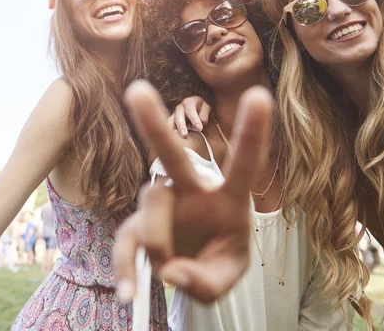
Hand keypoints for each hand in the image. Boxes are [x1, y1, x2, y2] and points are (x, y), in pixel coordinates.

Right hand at [114, 80, 272, 302]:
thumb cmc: (217, 261)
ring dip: (159, 239)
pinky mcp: (138, 227)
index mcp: (229, 198)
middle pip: (174, 157)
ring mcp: (163, 207)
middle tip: (136, 90)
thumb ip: (206, 282)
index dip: (252, 132)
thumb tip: (170, 271)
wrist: (194, 270)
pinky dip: (125, 268)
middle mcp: (192, 193)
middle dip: (156, 126)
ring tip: (170, 270)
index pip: (243, 163)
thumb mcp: (226, 278)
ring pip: (151, 204)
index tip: (259, 95)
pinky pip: (126, 241)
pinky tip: (129, 294)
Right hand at [168, 96, 210, 137]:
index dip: (195, 119)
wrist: (195, 109)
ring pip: (171, 121)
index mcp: (189, 102)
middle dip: (181, 126)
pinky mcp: (171, 122)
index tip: (199, 129)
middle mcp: (179, 108)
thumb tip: (203, 122)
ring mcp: (174, 115)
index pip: (190, 110)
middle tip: (184, 135)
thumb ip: (205, 114)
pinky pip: (168, 127)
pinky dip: (169, 133)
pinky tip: (172, 139)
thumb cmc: (201, 109)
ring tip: (176, 139)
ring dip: (173, 130)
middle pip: (178, 116)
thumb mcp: (206, 108)